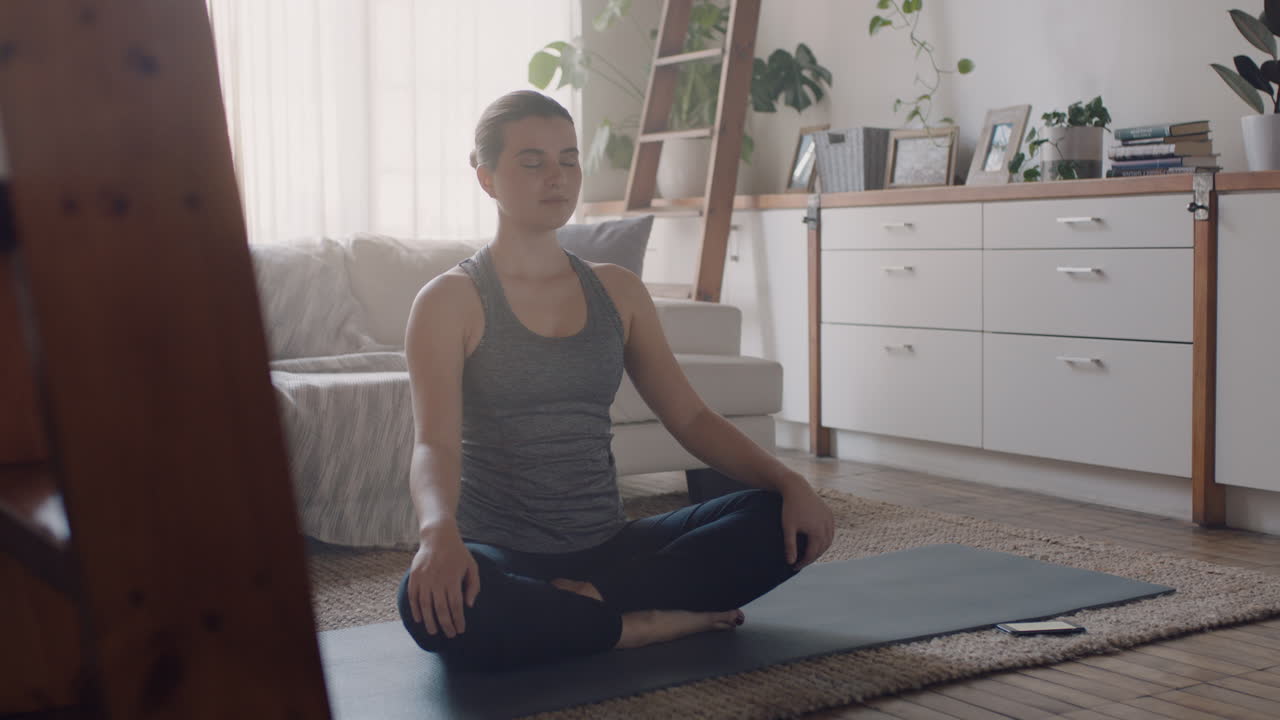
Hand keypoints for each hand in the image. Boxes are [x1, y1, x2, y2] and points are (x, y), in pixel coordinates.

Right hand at [406, 521, 480, 638]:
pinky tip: (419, 619)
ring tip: (433, 632)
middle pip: (440, 608)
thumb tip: (469, 605)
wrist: (438, 537)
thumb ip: (473, 586)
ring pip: (425, 605)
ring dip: (429, 621)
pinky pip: (413, 597)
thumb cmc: (457, 553)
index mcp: (452, 579)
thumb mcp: (471, 566)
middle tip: (449, 635)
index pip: (455, 605)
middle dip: (445, 624)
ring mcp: (424, 579)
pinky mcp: (414, 576)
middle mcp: (437, 580)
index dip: (458, 620)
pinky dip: (415, 610)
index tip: (460, 630)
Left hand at [779, 477, 833, 569]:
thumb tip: (791, 562)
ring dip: (820, 549)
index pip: (812, 554)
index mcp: (817, 532)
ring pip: (828, 541)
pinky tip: (817, 542)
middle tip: (801, 562)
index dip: (803, 562)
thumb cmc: (790, 508)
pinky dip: (825, 539)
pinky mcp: (830, 514)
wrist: (797, 488)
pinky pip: (830, 531)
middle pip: (822, 549)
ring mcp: (830, 520)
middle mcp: (827, 526)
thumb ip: (790, 546)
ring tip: (809, 554)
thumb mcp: (788, 528)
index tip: (794, 566)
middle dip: (812, 557)